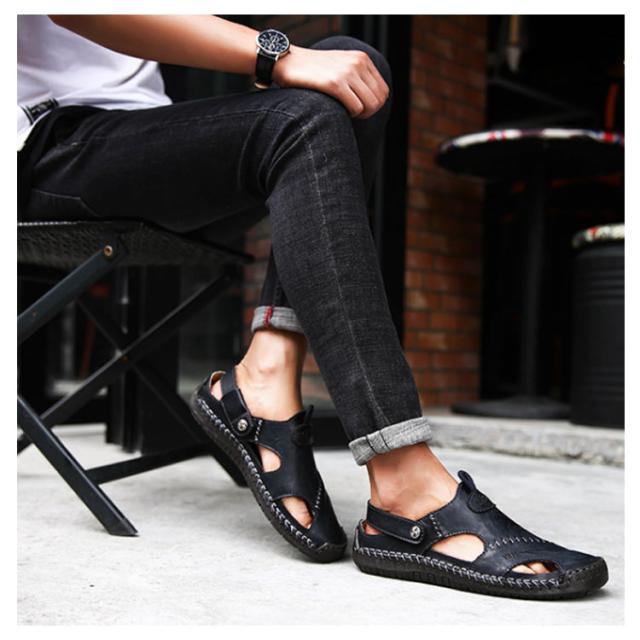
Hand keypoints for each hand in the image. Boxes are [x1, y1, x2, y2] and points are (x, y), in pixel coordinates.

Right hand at [272, 45, 389, 118]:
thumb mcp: (340, 65)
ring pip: (369, 105)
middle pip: (378, 100)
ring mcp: (347, 72)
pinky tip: (338, 110)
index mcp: (362, 58)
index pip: (383, 90)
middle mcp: (357, 63)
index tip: (359, 108)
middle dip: (368, 112)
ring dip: (359, 115)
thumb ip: (358, 77)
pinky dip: (350, 115)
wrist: (287, 62)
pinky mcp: (334, 83)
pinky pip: (355, 108)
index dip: (373, 105)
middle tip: (352, 113)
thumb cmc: (312, 70)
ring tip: (345, 111)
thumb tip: (374, 102)